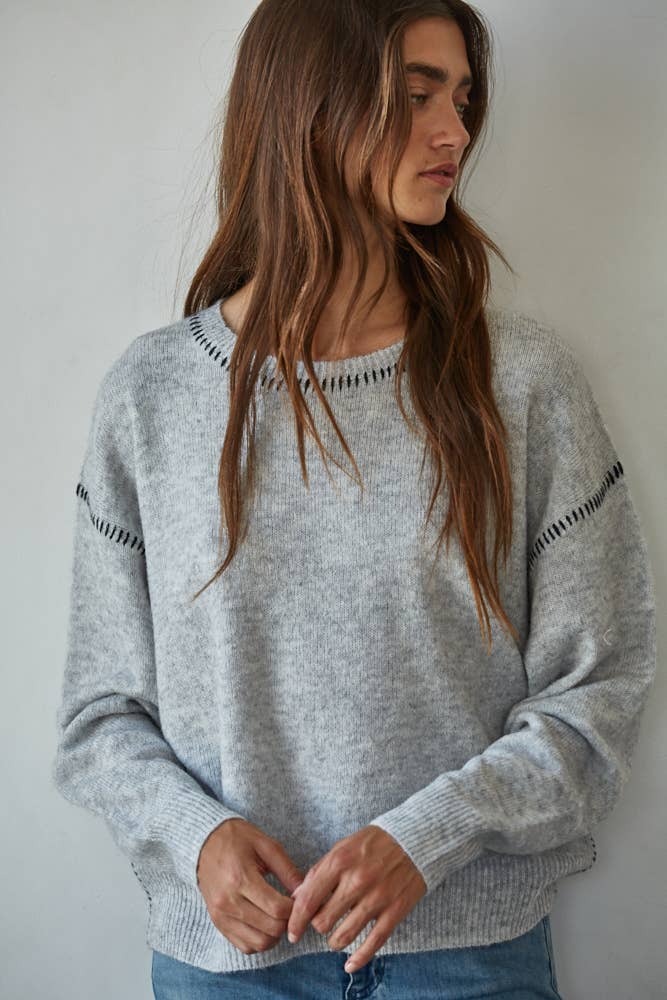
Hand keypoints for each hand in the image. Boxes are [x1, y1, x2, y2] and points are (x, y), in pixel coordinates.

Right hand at [197, 818, 305, 955]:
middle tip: (289, 907)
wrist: (204, 842)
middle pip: (270, 929)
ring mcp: (221, 915)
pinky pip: (244, 946)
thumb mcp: (266, 845)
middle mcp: (228, 901)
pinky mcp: (218, 923)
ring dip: (275, 934)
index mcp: (240, 878)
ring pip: (258, 943)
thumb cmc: (237, 839)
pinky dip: (259, 940)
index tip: (297, 898)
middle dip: (287, 921)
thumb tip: (305, 892)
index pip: (277, 909)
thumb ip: (287, 870)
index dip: (294, 908)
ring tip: (277, 915)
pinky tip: (264, 922)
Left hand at [286, 825, 426, 972]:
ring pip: (344, 936)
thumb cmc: (374, 842)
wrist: (415, 839)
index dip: (296, 921)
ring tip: (335, 938)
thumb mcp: (342, 846)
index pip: (308, 900)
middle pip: (323, 922)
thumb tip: (297, 896)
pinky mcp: (395, 911)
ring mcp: (377, 898)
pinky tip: (349, 965)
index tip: (292, 932)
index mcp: (340, 862)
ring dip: (335, 942)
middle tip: (322, 923)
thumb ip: (319, 871)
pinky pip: (373, 943)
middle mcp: (357, 881)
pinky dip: (359, 959)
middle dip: (318, 927)